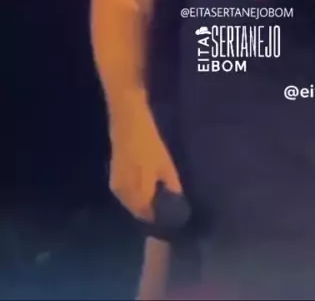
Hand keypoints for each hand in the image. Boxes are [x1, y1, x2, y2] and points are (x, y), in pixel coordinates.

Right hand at [109, 101, 181, 221]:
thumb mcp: (165, 165)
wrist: (127, 121)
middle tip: (166, 207)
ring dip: (143, 204)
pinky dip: (135, 196)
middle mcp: (123, 194)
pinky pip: (126, 196)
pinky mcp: (113, 178)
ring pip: (131, 204)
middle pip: (138, 212)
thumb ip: (171, 187)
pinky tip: (146, 188)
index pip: (148, 216)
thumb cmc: (149, 141)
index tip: (171, 216)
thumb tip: (177, 203)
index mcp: (137, 192)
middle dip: (151, 212)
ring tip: (158, 196)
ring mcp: (116, 186)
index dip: (159, 218)